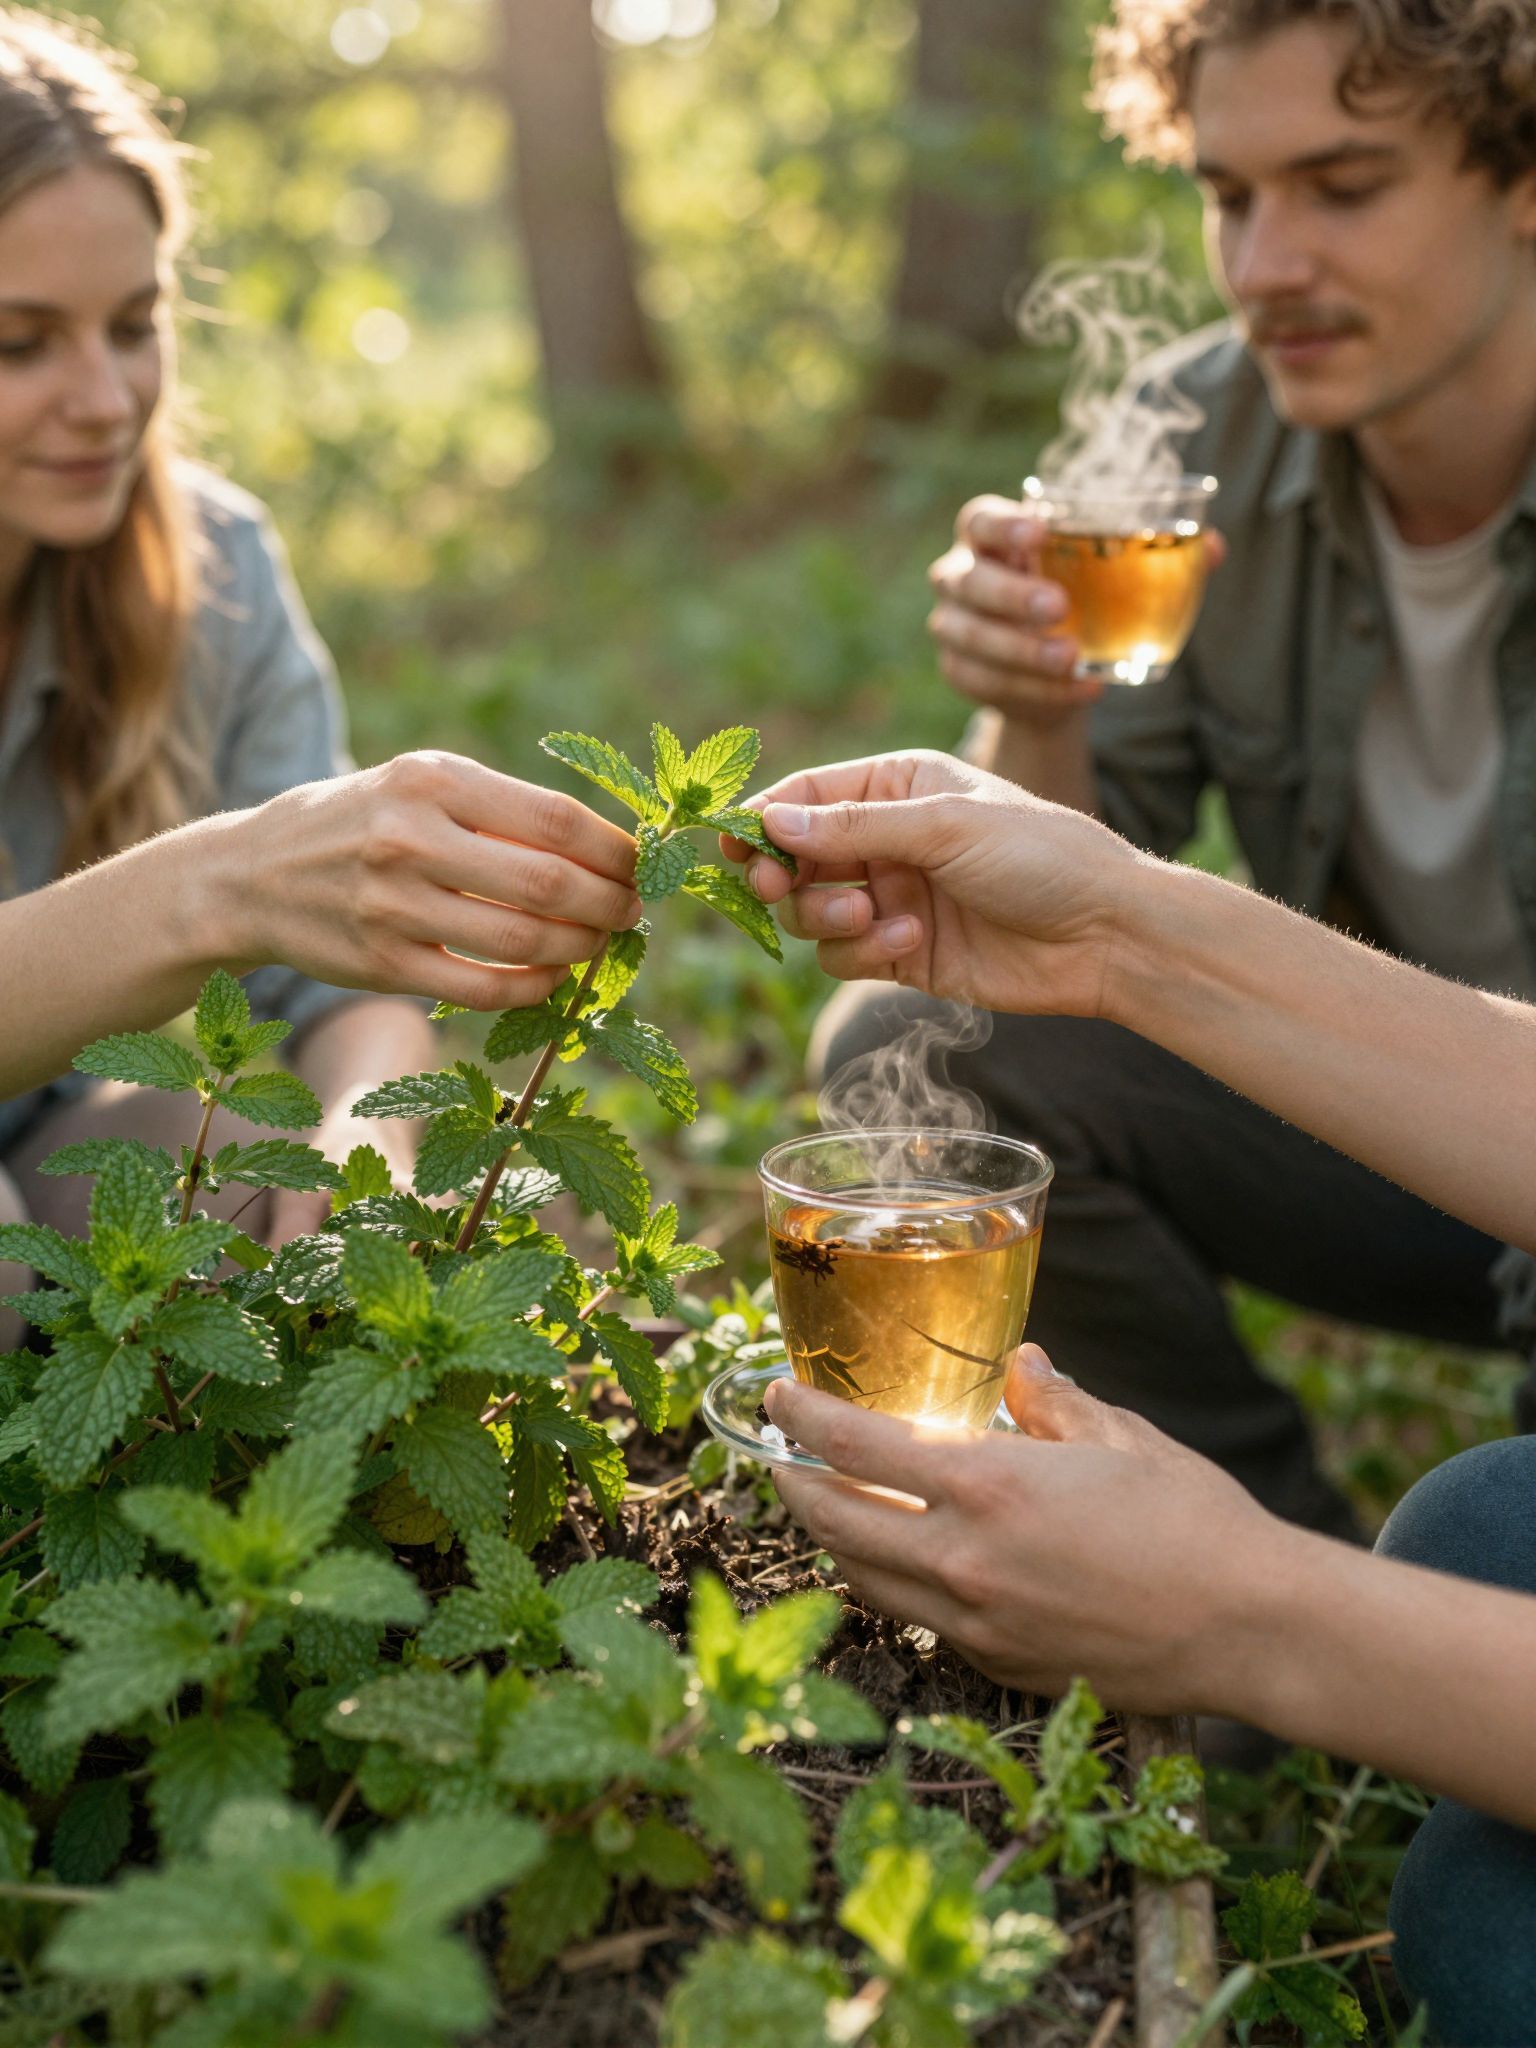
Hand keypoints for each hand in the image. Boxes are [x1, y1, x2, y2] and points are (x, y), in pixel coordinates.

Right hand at [207, 752, 641, 1012]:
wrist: (249, 876)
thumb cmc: (361, 823)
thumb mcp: (419, 785)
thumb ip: (500, 808)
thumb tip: (610, 845)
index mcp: (431, 779)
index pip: (554, 818)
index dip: (616, 849)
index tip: (642, 865)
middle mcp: (409, 837)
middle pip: (548, 882)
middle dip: (609, 903)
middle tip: (633, 912)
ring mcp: (392, 906)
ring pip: (522, 941)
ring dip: (579, 948)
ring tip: (599, 943)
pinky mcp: (381, 966)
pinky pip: (482, 989)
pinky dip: (532, 989)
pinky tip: (552, 979)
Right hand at [726, 749, 1142, 1015]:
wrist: (1107, 935)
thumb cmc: (1042, 855)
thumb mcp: (946, 825)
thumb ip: (855, 825)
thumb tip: (771, 820)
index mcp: (898, 785)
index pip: (806, 794)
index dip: (762, 818)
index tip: (731, 844)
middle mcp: (888, 839)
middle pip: (794, 858)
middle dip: (781, 874)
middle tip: (775, 886)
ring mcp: (893, 898)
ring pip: (811, 912)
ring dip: (826, 917)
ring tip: (871, 918)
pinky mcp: (903, 955)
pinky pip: (845, 956)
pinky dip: (862, 953)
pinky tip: (910, 945)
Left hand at [766, 1349, 1279, 1716]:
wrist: (1249, 1630)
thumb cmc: (1194, 1521)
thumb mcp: (1121, 1437)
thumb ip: (1053, 1401)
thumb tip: (1022, 1365)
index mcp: (989, 1487)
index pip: (854, 1445)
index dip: (800, 1417)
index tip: (777, 1396)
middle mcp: (964, 1560)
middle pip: (833, 1523)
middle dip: (792, 1486)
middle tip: (781, 1456)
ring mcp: (976, 1624)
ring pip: (864, 1580)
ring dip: (834, 1540)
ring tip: (830, 1505)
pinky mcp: (998, 1668)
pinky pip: (918, 1621)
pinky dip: (893, 1585)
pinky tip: (907, 1560)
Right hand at [928, 495, 1222, 724]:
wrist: (1056, 669)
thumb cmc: (1083, 598)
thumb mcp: (1111, 573)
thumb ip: (1158, 554)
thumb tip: (1213, 547)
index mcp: (990, 535)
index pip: (980, 519)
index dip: (1002, 525)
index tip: (1039, 533)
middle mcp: (959, 576)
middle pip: (967, 580)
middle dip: (1011, 595)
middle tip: (1059, 607)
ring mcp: (952, 627)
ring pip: (971, 637)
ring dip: (1020, 649)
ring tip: (1070, 657)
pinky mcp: (959, 672)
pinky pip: (986, 683)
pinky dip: (1033, 689)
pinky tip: (1077, 688)